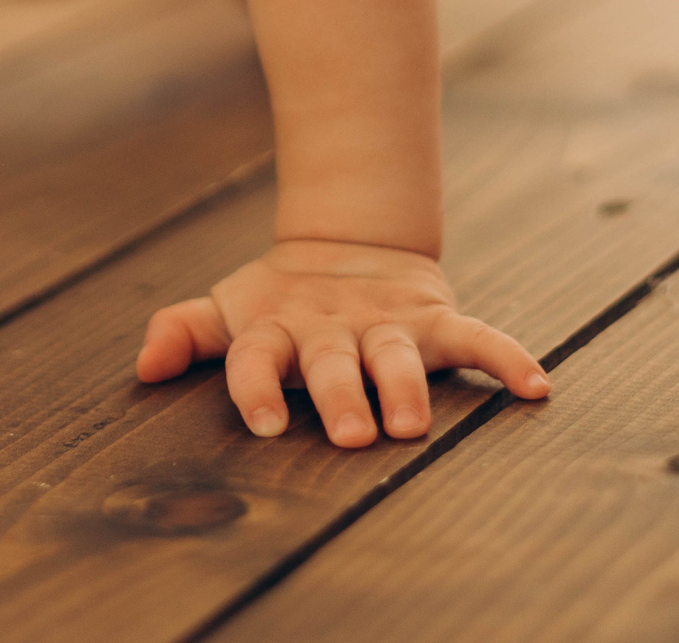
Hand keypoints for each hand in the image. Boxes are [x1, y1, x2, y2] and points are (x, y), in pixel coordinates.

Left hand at [135, 240, 547, 446]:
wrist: (348, 242)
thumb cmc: (279, 303)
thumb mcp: (230, 311)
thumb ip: (186, 333)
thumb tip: (143, 366)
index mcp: (276, 330)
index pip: (257, 359)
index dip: (256, 389)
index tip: (264, 427)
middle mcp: (331, 328)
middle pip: (333, 363)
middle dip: (343, 397)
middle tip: (354, 435)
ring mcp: (385, 322)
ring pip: (397, 354)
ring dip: (407, 386)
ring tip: (414, 424)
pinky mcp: (433, 318)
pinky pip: (476, 337)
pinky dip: (506, 358)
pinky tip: (535, 387)